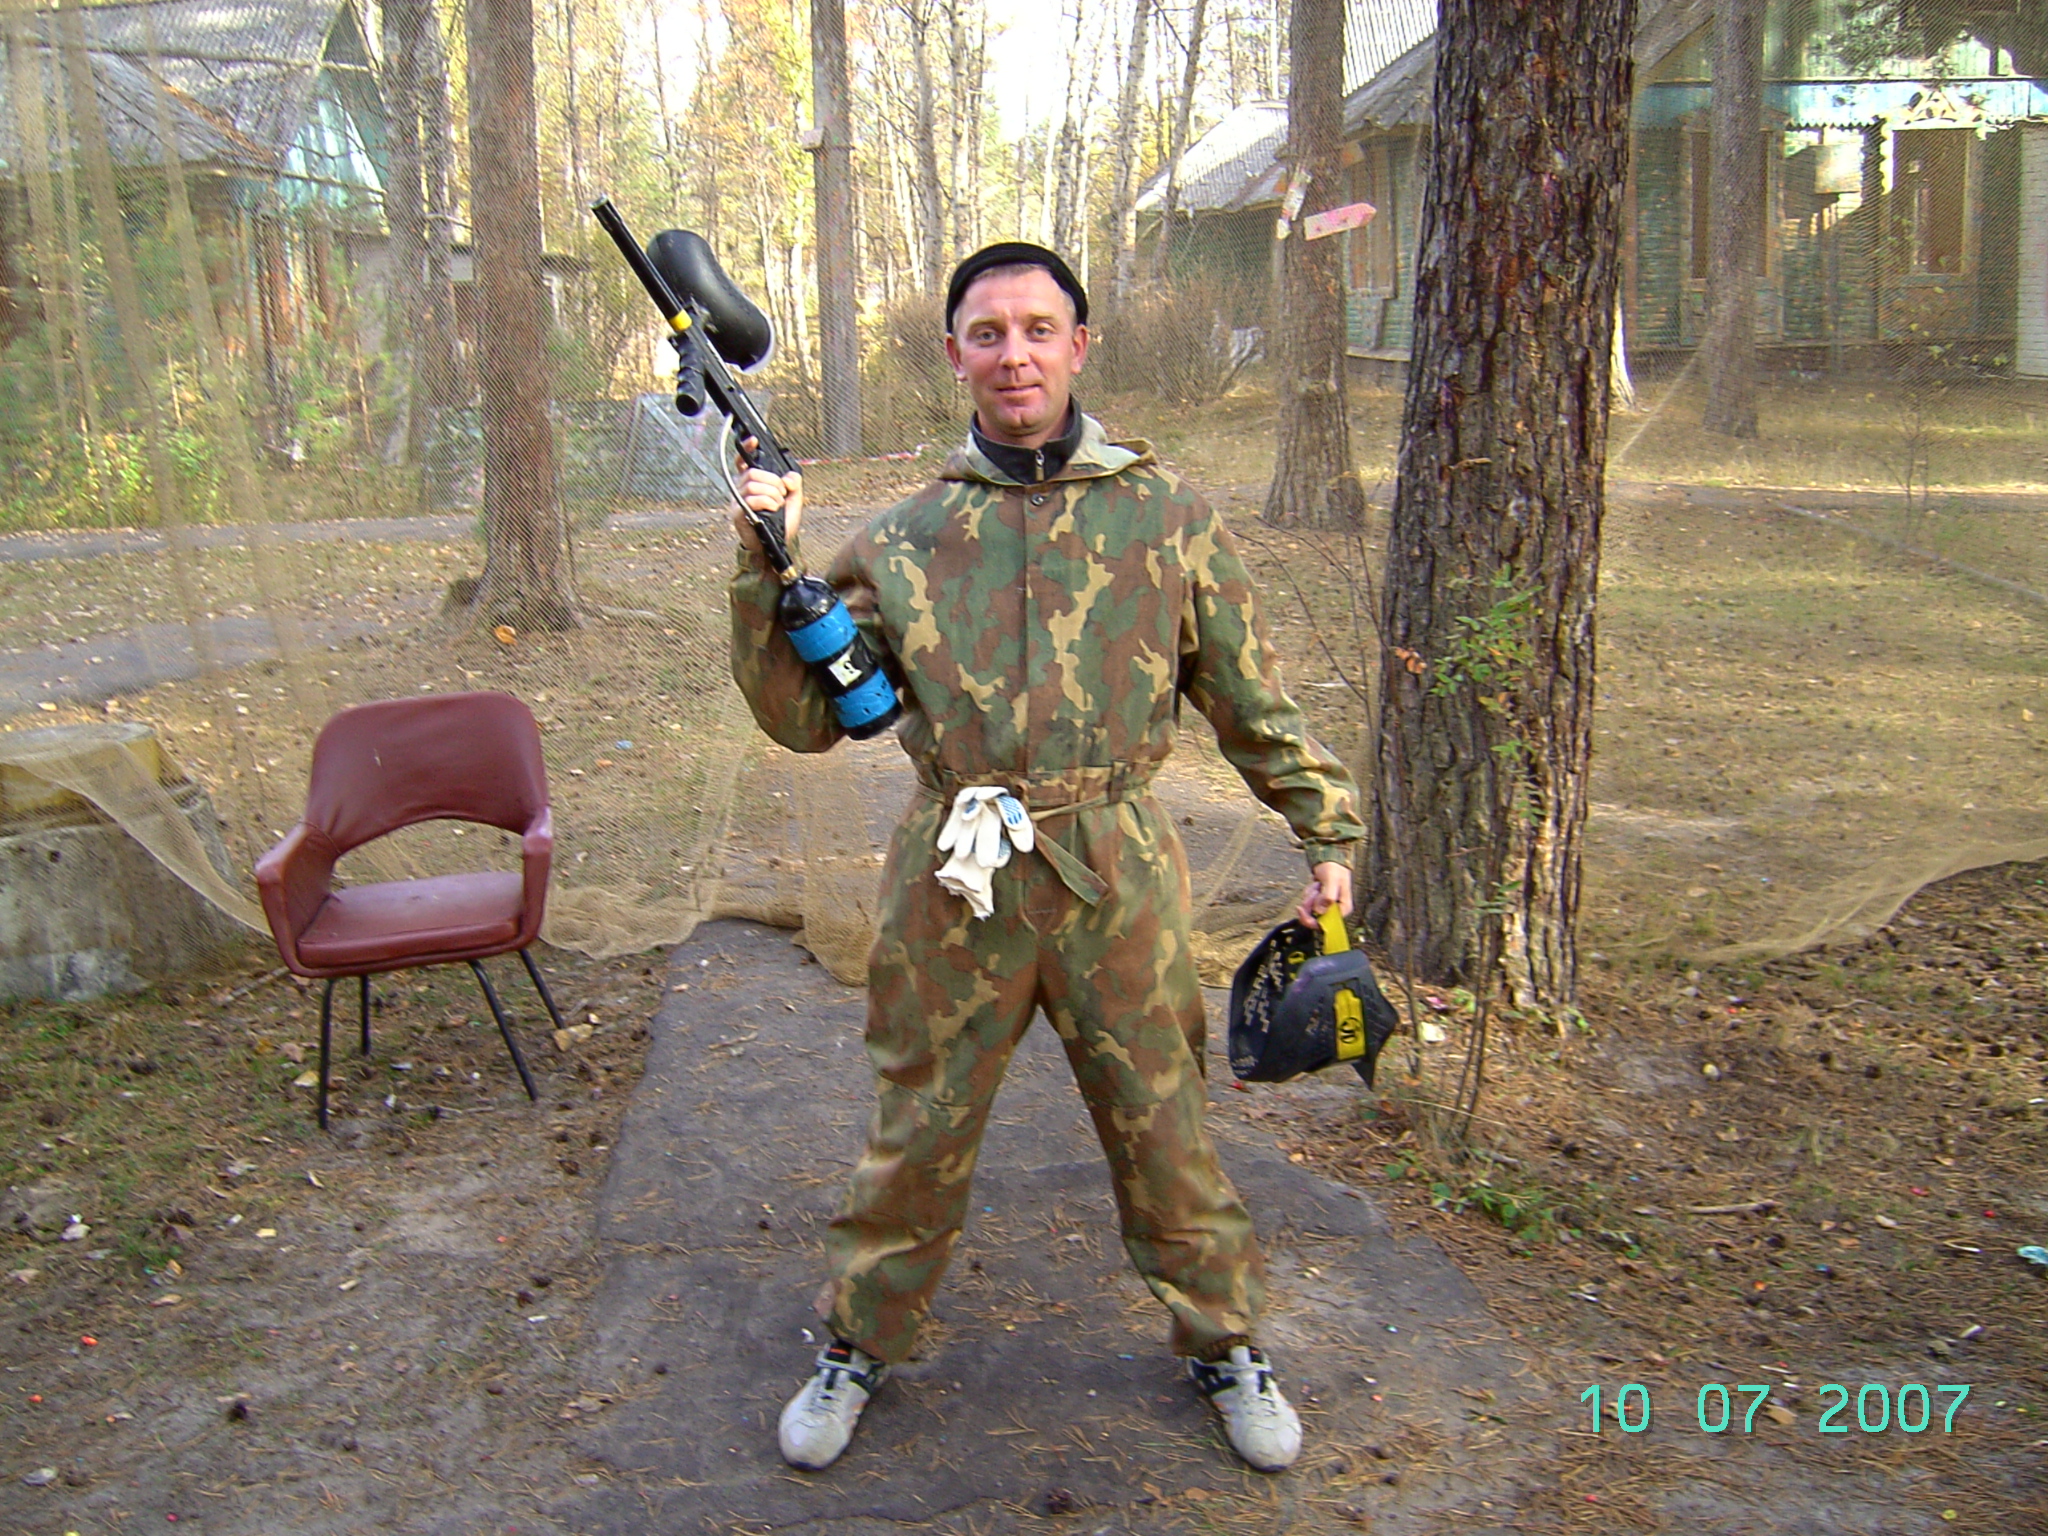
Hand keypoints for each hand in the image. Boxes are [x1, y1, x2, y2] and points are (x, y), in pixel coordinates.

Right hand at [730, 438, 802, 554]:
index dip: (747, 448)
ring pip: (753, 484)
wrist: (777, 546)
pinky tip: (772, 509)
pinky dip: (767, 502)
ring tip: (777, 504)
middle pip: (753, 472)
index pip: (744, 461)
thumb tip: (788, 476)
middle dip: (773, 481)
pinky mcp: (738, 513)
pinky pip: (751, 499)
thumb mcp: (793, 500)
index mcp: (752, 483)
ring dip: (772, 493)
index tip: (754, 440)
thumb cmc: (781, 524)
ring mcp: (738, 501)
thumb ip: (794, 484)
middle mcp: (741, 489)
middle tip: (782, 494)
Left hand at [1297, 861, 1353, 926]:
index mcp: (1343, 909)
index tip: (1302, 908)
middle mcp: (1335, 910)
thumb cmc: (1334, 869)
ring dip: (1309, 896)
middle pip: (1315, 919)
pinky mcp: (1320, 902)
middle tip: (1311, 891)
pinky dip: (1308, 893)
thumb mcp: (1332, 880)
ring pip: (1310, 910)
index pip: (1326, 925)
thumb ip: (1328, 896)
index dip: (1311, 919)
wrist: (1330, 860)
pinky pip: (1308, 903)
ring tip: (1317, 884)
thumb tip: (1320, 911)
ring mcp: (1327, 907)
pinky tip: (1315, 884)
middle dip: (1309, 904)